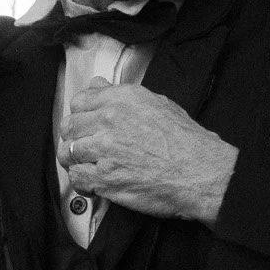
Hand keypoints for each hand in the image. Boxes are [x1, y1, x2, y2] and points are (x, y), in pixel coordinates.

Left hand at [58, 78, 237, 225]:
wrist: (201, 172)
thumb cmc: (186, 141)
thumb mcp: (158, 104)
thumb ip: (121, 94)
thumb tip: (98, 85)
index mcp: (122, 100)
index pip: (80, 101)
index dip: (80, 115)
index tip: (84, 125)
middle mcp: (109, 121)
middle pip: (69, 127)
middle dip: (74, 138)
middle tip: (84, 148)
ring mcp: (105, 150)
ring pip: (68, 153)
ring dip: (75, 161)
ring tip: (88, 166)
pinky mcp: (105, 177)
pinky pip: (76, 178)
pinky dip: (82, 183)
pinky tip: (93, 183)